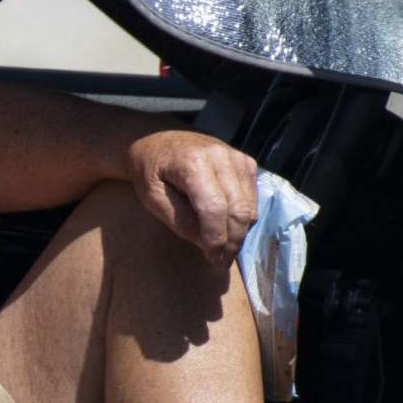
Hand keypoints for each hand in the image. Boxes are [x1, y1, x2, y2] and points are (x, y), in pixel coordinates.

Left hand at [125, 130, 259, 262]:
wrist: (158, 140)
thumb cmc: (150, 171)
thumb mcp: (152, 198)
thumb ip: (179, 220)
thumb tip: (207, 242)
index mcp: (193, 162)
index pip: (214, 208)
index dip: (216, 239)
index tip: (212, 259)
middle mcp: (220, 156)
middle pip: (238, 210)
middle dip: (232, 242)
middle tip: (221, 262)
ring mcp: (237, 157)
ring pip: (249, 207)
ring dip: (239, 234)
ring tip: (223, 249)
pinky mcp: (246, 162)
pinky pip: (253, 199)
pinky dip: (244, 219)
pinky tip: (227, 226)